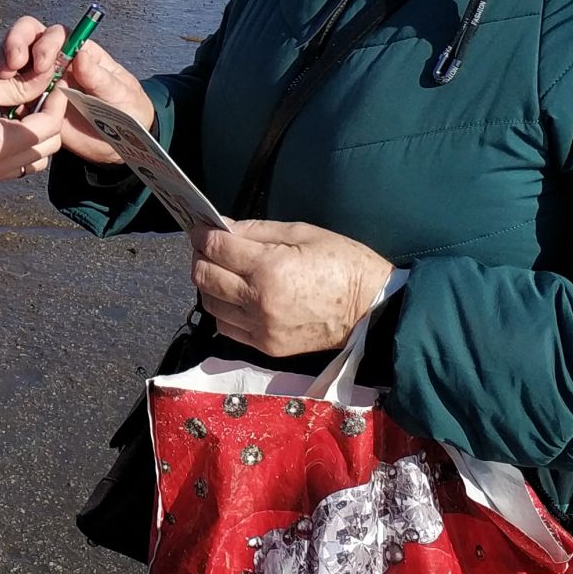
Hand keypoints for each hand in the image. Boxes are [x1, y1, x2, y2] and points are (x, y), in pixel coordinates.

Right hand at [0, 14, 153, 165]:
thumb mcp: (120, 93)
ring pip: (12, 64)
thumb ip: (100, 76)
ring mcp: (39, 83)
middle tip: (12, 66)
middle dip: (13, 45)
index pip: (54, 34)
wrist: (120, 143)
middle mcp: (54, 62)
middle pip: (26, 39)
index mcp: (77, 52)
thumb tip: (81, 54)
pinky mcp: (30, 106)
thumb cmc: (126, 109)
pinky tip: (7, 109)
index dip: (44, 43)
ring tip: (4, 85)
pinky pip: (9, 96)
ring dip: (3, 68)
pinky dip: (3, 98)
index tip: (44, 64)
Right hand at [0, 75, 64, 182]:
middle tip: (41, 93)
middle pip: (48, 148)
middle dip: (51, 119)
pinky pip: (17, 167)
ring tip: (24, 110)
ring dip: (39, 136)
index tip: (54, 82)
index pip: (48, 127)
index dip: (56, 103)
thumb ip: (16, 87)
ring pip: (36, 161)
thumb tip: (46, 79)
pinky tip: (9, 124)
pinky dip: (23, 148)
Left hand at [188, 217, 393, 357]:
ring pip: (210, 304)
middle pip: (204, 277)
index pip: (215, 248)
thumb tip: (221, 226)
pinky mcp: (267, 347)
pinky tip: (236, 297)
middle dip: (201, 257)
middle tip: (210, 247)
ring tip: (224, 272)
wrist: (372, 309)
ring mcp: (261, 328)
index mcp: (269, 267)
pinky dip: (224, 310)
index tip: (202, 229)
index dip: (203, 235)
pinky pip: (227, 327)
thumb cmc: (342, 263)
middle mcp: (259, 301)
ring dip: (209, 285)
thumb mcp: (301, 232)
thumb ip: (256, 230)